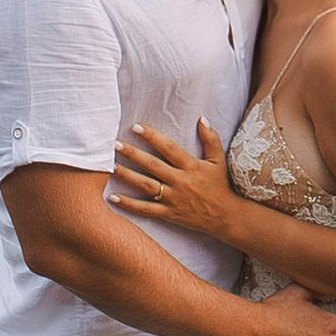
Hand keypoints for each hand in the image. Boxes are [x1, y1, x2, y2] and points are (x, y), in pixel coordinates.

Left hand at [111, 118, 239, 245]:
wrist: (226, 217)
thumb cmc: (220, 186)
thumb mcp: (219, 161)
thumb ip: (211, 139)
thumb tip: (201, 118)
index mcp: (191, 166)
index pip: (169, 148)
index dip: (152, 137)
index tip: (136, 127)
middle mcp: (180, 181)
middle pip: (153, 165)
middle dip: (133, 154)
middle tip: (114, 144)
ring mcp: (173, 198)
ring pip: (146, 186)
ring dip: (127, 175)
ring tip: (110, 166)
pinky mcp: (169, 213)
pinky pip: (146, 209)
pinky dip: (129, 204)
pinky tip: (113, 197)